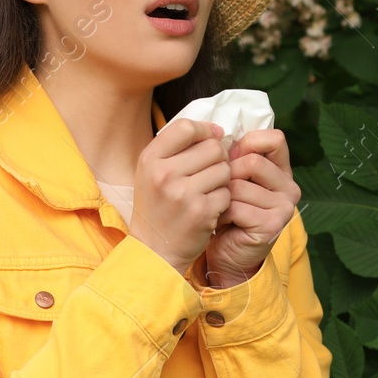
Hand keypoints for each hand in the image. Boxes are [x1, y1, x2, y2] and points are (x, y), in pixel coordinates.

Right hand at [129, 119, 230, 273]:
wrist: (155, 250)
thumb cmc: (158, 206)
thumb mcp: (153, 172)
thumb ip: (177, 148)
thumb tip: (216, 130)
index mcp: (150, 159)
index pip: (186, 127)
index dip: (205, 130)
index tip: (213, 137)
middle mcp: (164, 173)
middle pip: (212, 147)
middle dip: (218, 158)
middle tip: (210, 172)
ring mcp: (183, 193)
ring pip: (224, 168)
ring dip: (223, 179)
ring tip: (208, 190)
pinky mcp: (202, 211)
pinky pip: (227, 191)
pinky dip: (223, 198)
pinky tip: (210, 207)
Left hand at [202, 128, 299, 288]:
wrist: (229, 254)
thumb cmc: (229, 213)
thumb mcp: (235, 179)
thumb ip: (236, 157)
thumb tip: (221, 136)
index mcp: (283, 170)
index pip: (274, 138)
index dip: (247, 143)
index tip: (231, 157)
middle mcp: (290, 187)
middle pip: (252, 161)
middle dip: (227, 173)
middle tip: (218, 188)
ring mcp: (283, 207)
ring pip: (240, 184)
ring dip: (220, 195)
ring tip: (217, 206)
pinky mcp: (271, 225)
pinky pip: (236, 206)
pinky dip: (220, 212)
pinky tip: (219, 220)